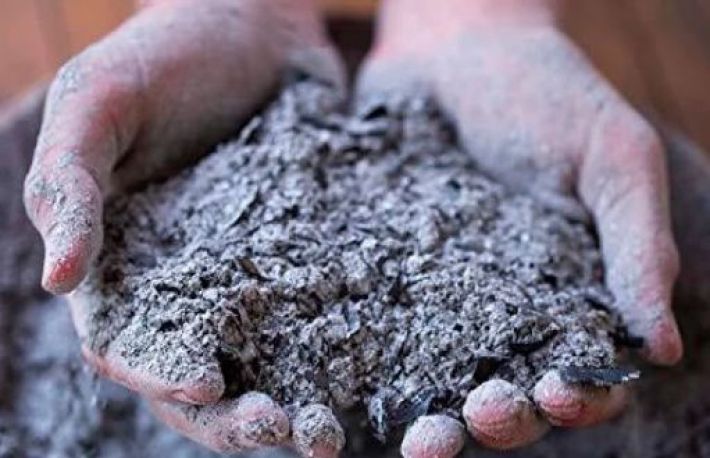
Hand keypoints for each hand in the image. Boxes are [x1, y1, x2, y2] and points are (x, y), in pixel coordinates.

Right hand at [24, 0, 344, 453]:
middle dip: (234, 415)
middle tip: (285, 430)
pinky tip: (368, 376)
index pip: (128, 344)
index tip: (207, 384)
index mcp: (122, 261)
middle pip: (199, 377)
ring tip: (327, 432)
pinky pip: (316, 318)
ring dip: (289, 405)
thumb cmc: (164, 53)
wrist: (253, 23)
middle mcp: (185, 284)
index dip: (159, 374)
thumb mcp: (99, 102)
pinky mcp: (302, 259)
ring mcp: (247, 276)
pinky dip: (336, 356)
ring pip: (261, 364)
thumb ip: (69, 184)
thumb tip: (57, 283)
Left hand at [358, 0, 680, 454]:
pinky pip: (377, 334)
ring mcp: (438, 296)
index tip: (561, 390)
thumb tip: (660, 345)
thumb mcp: (610, 157)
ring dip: (438, 421)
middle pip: (508, 393)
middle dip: (501, 420)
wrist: (450, 46)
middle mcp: (503, 308)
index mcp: (570, 291)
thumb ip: (638, 246)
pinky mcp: (383, 277)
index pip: (584, 370)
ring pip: (439, 382)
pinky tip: (356, 386)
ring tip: (423, 436)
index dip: (581, 396)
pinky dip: (369, 370)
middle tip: (480, 415)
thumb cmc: (543, 94)